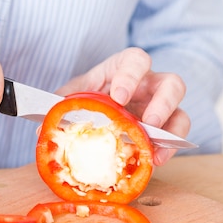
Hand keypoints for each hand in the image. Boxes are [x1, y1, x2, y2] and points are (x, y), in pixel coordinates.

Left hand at [55, 48, 189, 165]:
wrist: (92, 111)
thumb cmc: (85, 97)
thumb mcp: (70, 97)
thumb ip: (58, 108)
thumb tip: (42, 130)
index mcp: (123, 69)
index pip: (135, 61)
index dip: (131, 76)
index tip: (119, 96)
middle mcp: (148, 85)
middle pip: (171, 84)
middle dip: (162, 103)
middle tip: (147, 122)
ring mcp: (159, 108)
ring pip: (180, 112)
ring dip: (171, 130)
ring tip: (154, 148)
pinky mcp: (163, 129)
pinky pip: (175, 137)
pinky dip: (168, 149)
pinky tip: (154, 161)